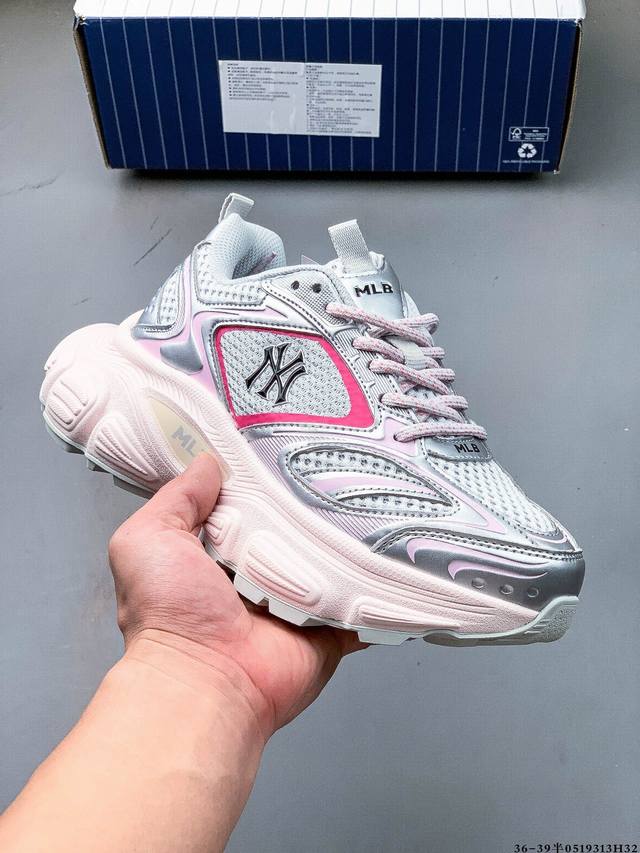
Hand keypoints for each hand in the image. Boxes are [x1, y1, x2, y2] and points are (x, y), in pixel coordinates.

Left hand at [108, 454, 363, 739]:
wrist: (205, 682)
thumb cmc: (169, 614)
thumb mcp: (149, 539)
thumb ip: (176, 498)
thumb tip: (207, 463)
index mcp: (217, 556)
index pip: (247, 506)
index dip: (263, 478)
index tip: (288, 443)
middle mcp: (258, 578)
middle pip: (295, 531)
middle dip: (313, 504)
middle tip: (342, 463)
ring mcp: (297, 605)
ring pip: (332, 562)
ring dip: (349, 540)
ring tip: (376, 496)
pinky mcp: (328, 630)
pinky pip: (362, 604)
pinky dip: (379, 588)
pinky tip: (397, 556)